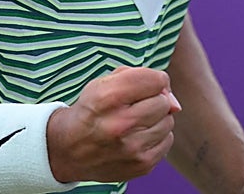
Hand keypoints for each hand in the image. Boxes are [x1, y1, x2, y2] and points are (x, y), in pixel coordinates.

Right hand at [47, 66, 181, 183]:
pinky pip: (167, 141)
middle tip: (137, 105)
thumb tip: (174, 102)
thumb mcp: (103, 83)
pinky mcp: (141, 165)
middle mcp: (120, 124)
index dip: (154, 80)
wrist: (68, 149)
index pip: (155, 80)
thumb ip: (140, 78)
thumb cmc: (92, 110)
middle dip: (154, 99)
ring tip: (137, 121)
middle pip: (164, 102)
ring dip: (156, 118)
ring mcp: (131, 148)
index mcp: (108, 97)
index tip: (145, 85)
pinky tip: (139, 136)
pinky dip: (157, 136)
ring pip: (168, 122)